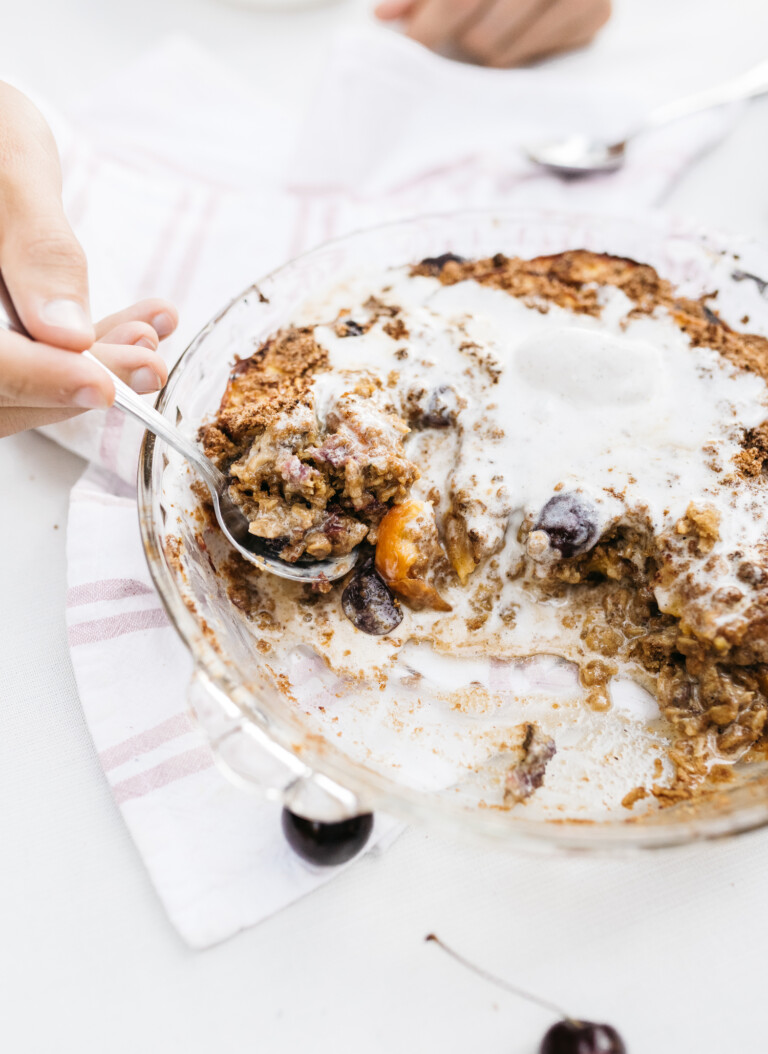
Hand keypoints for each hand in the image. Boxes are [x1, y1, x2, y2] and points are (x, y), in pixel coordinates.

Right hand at [0, 81, 175, 436]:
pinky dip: (88, 351)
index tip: (103, 386)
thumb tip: (69, 336)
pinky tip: (141, 326)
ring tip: (149, 332)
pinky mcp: (0, 337)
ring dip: (93, 369)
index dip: (40, 381)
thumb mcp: (7, 168)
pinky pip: (35, 361)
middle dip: (81, 381)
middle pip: (2, 391)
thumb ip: (37, 251)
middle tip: (149, 362)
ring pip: (21, 388)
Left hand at [375, 0, 610, 67]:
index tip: (409, 48)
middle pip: (480, 35)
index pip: (458, 1)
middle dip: (460, 39)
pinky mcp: (596, 13)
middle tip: (458, 29)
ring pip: (503, 54)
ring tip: (489, 25)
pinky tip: (521, 27)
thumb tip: (385, 16)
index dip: (428, 27)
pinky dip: (520, 49)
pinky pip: (536, 57)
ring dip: (486, 47)